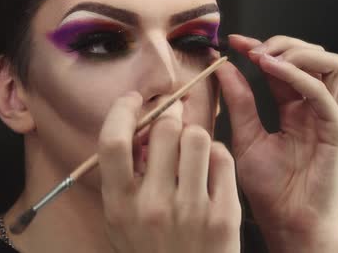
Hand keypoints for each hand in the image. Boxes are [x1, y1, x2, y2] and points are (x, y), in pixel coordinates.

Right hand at [97, 92, 241, 252]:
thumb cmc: (151, 249)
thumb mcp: (123, 220)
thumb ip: (125, 176)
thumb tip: (141, 128)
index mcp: (120, 206)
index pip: (113, 141)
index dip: (123, 110)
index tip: (134, 100)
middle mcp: (153, 206)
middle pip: (164, 130)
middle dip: (168, 118)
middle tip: (172, 121)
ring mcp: (192, 211)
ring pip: (198, 137)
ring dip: (194, 135)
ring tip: (191, 149)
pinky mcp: (224, 215)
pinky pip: (223, 158)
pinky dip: (216, 155)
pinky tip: (210, 168)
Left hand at [215, 35, 337, 251]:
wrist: (289, 225)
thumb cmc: (271, 191)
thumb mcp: (246, 138)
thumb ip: (239, 102)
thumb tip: (223, 67)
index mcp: (298, 110)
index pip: (287, 66)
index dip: (262, 48)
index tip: (234, 42)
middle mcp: (318, 109)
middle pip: (315, 56)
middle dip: (283, 43)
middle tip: (252, 50)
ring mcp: (332, 118)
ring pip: (332, 64)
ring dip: (297, 53)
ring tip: (265, 58)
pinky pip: (324, 92)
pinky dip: (298, 75)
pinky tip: (271, 70)